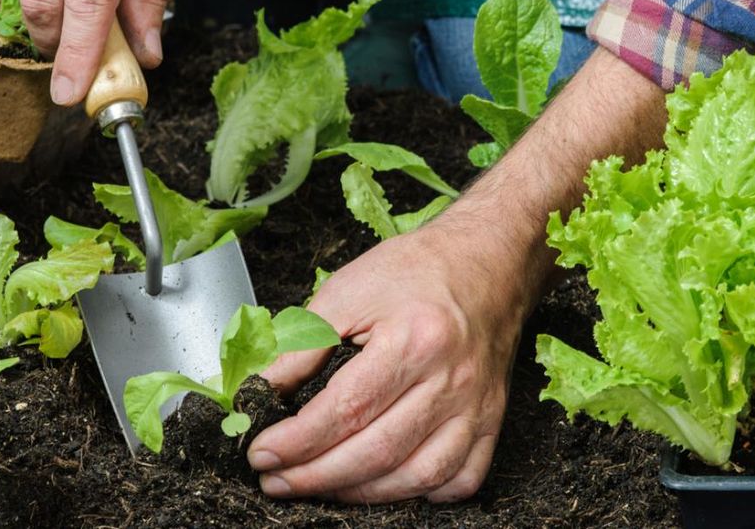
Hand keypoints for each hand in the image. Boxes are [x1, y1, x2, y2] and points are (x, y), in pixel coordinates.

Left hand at [248, 225, 532, 502]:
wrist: (487, 260)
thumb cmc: (418, 270)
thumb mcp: (348, 290)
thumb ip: (302, 344)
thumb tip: (262, 389)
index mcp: (414, 340)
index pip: (346, 410)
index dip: (297, 441)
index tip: (261, 452)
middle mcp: (451, 379)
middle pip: (378, 451)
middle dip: (316, 476)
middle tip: (276, 479)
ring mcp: (477, 406)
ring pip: (419, 476)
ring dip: (360, 493)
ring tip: (319, 486)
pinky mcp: (492, 419)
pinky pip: (462, 478)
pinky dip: (423, 494)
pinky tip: (386, 485)